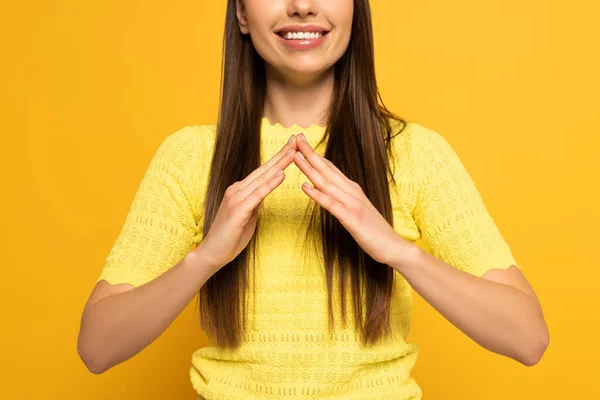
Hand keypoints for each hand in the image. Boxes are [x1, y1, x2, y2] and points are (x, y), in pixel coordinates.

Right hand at [198, 136, 297, 271]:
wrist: (211, 253)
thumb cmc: (230, 237)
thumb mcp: (248, 216)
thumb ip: (255, 203)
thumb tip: (265, 193)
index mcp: (240, 190)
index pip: (263, 171)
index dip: (278, 158)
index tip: (291, 147)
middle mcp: (237, 189)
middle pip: (264, 170)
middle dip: (281, 154)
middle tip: (296, 140)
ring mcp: (236, 198)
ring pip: (262, 178)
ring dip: (279, 164)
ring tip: (293, 152)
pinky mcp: (238, 210)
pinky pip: (258, 194)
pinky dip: (270, 184)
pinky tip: (281, 174)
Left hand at [292, 133, 402, 265]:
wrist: (393, 246)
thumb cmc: (374, 231)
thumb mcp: (357, 209)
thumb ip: (345, 198)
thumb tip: (328, 189)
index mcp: (352, 189)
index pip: (330, 167)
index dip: (315, 154)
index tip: (301, 141)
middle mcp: (352, 192)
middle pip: (326, 169)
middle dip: (309, 153)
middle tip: (295, 138)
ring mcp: (352, 204)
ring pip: (326, 183)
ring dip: (309, 168)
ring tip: (295, 156)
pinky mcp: (351, 218)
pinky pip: (331, 204)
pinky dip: (317, 194)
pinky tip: (304, 187)